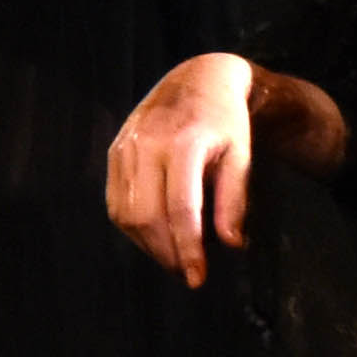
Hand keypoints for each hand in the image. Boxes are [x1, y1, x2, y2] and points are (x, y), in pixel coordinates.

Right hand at [101, 51, 343, 284]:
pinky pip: (115, 201)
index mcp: (185, 142)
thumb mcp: (242, 155)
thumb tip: (230, 244)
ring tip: (173, 258)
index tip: (198, 278)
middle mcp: (148, 143)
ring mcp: (126, 146)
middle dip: (166, 253)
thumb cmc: (226, 122)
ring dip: (148, 245)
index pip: (182, 208)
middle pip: (146, 216)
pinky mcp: (114, 151)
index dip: (188, 248)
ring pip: (126, 213)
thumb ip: (234, 199)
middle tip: (187, 273)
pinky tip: (154, 236)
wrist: (198, 78)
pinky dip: (132, 227)